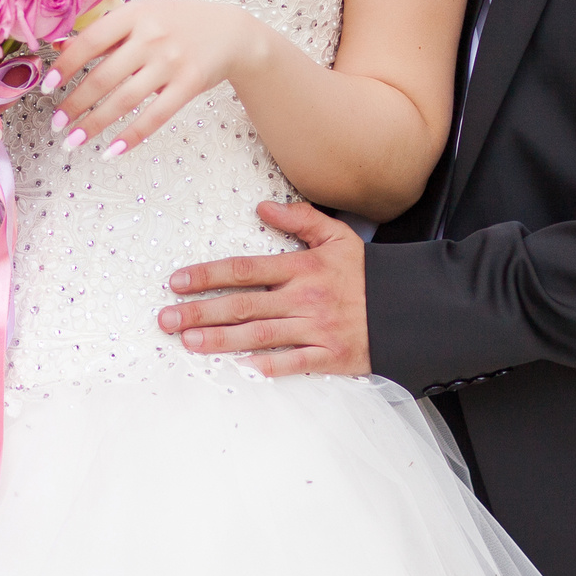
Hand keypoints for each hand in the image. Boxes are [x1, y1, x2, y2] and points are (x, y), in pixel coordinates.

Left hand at [44, 0, 269, 157]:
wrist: (232, 32)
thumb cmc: (178, 23)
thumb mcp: (143, 15)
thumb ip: (106, 33)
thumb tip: (60, 48)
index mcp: (135, 14)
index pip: (91, 41)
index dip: (66, 65)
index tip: (47, 87)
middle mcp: (152, 36)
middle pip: (103, 76)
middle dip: (75, 104)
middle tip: (56, 123)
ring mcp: (172, 61)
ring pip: (125, 100)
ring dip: (95, 124)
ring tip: (73, 141)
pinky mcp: (189, 84)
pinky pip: (155, 116)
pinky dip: (131, 136)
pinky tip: (111, 150)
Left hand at [157, 198, 368, 376]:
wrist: (410, 307)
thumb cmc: (368, 273)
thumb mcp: (337, 236)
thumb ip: (300, 219)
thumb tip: (263, 206)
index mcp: (302, 268)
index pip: (245, 269)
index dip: (208, 275)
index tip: (177, 281)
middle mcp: (304, 298)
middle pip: (242, 305)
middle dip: (200, 312)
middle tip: (166, 318)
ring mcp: (316, 329)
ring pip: (259, 334)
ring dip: (220, 340)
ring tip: (188, 342)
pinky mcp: (330, 356)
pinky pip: (294, 362)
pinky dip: (267, 366)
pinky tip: (239, 369)